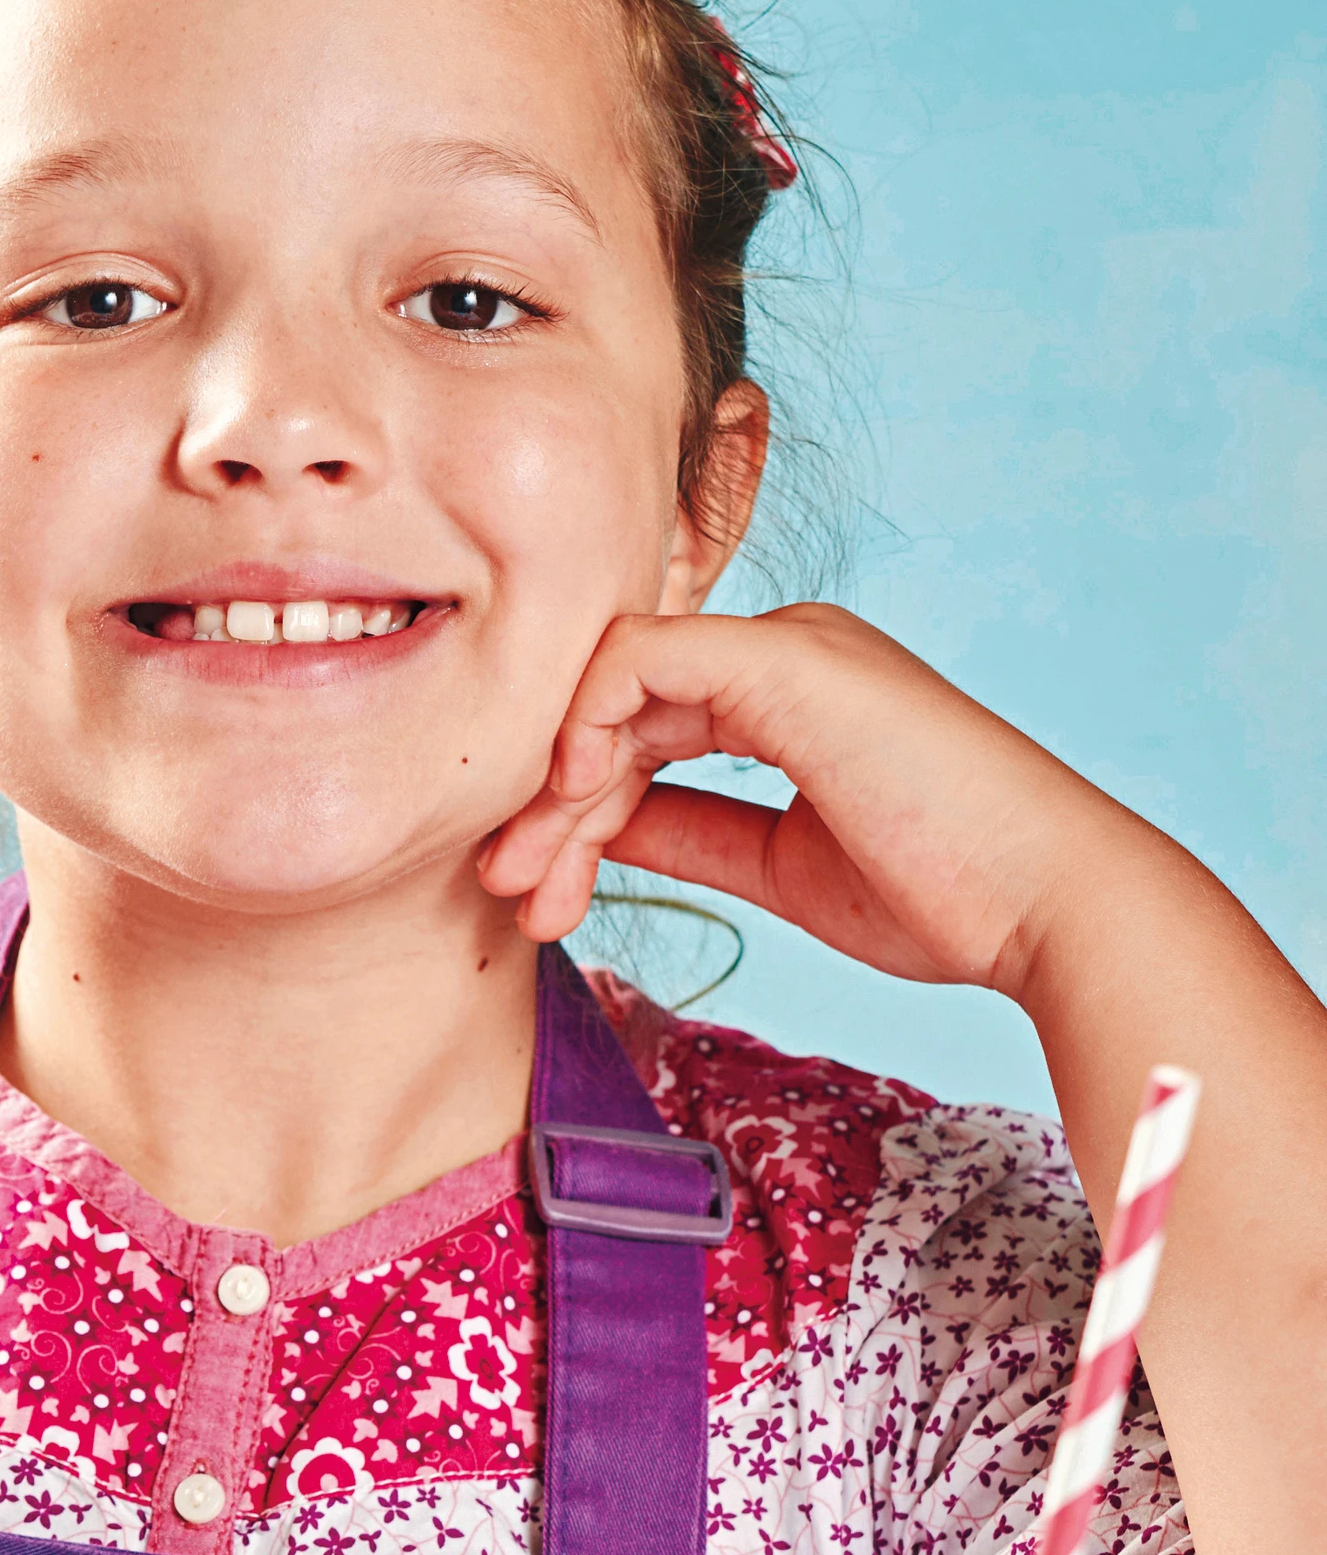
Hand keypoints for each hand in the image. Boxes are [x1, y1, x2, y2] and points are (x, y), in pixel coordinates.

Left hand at [478, 603, 1121, 998]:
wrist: (1044, 907)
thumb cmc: (944, 897)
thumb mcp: (779, 866)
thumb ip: (688, 832)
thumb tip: (596, 829)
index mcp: (789, 695)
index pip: (641, 728)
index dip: (576, 809)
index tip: (541, 898)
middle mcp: (784, 653)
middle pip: (615, 707)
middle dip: (549, 805)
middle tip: (510, 894)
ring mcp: (787, 647)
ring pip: (613, 687)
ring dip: (558, 789)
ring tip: (530, 886)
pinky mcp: (787, 660)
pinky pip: (641, 654)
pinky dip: (589, 721)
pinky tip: (575, 800)